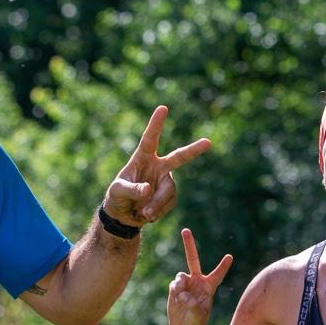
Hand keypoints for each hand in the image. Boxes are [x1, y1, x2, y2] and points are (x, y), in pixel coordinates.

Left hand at [103, 106, 211, 228]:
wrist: (123, 216)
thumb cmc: (117, 197)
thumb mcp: (117, 192)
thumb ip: (132, 189)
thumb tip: (148, 189)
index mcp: (142, 158)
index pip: (150, 139)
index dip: (156, 124)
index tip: (163, 108)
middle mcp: (158, 166)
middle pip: (179, 157)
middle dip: (193, 150)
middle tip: (208, 142)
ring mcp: (165, 181)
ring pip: (170, 191)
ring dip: (158, 204)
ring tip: (145, 214)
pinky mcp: (169, 196)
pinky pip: (169, 203)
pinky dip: (159, 212)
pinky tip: (148, 215)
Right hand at [166, 227, 233, 324]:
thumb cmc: (196, 321)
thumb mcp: (199, 315)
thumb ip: (193, 305)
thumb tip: (183, 294)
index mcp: (209, 286)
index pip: (217, 274)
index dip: (223, 266)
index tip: (229, 257)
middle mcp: (197, 281)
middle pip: (193, 258)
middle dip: (189, 244)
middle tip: (185, 230)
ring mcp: (185, 283)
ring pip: (180, 276)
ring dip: (180, 285)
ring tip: (181, 297)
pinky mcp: (175, 288)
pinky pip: (174, 285)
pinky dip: (176, 292)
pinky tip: (177, 300)